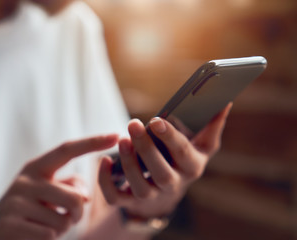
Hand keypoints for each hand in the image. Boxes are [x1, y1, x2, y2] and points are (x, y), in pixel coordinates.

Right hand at [0, 134, 117, 239]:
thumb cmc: (26, 209)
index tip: (116, 134)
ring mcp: (17, 201)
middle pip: (75, 198)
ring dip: (61, 228)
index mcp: (36, 167)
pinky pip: (50, 235)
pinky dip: (48, 238)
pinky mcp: (11, 223)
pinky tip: (31, 234)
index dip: (92, 142)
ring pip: (64, 221)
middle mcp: (26, 180)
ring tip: (43, 224)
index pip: (67, 149)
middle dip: (78, 214)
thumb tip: (85, 196)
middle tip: (66, 218)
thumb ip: (69, 186)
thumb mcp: (46, 191)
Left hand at [98, 104, 231, 217]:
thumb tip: (224, 102)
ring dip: (129, 163)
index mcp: (192, 168)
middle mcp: (173, 185)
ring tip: (122, 139)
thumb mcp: (202, 146)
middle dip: (146, 149)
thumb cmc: (183, 161)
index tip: (157, 120)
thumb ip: (212, 126)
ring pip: (140, 187)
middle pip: (161, 173)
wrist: (167, 191)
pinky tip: (104, 160)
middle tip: (133, 124)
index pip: (183, 153)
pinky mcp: (130, 201)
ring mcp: (151, 196)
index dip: (170, 137)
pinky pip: (116, 197)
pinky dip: (106, 182)